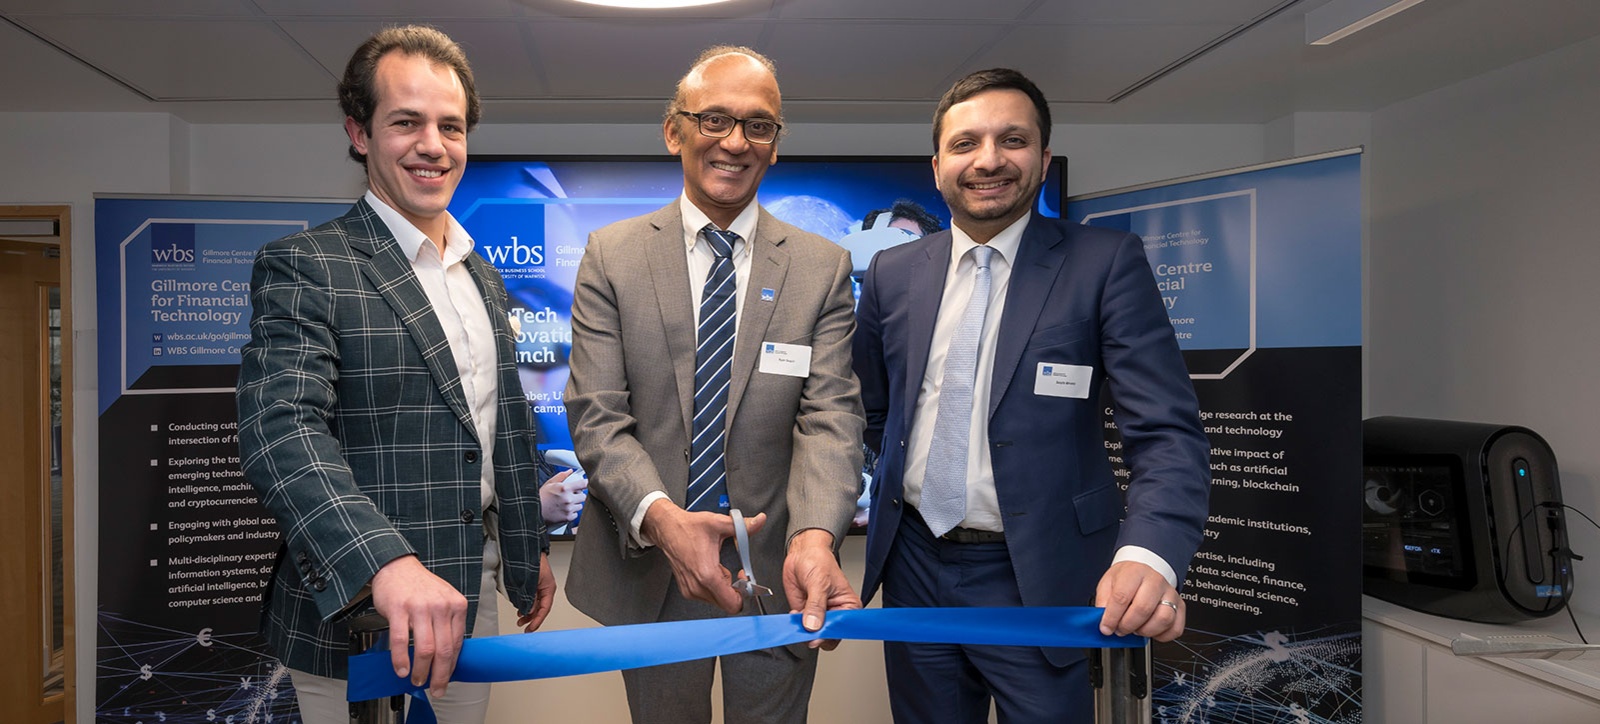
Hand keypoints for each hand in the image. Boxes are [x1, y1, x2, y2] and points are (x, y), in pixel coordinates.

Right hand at [370, 555, 467, 697]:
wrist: (396, 567)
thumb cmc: (420, 587)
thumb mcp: (443, 600)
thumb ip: (448, 624)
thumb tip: (448, 657)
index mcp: (456, 605)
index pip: (457, 643)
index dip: (452, 666)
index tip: (447, 679)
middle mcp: (441, 606)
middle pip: (444, 650)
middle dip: (440, 675)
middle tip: (436, 688)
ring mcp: (420, 607)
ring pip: (425, 648)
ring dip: (421, 671)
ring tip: (417, 681)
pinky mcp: (399, 609)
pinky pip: (401, 640)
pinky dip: (401, 659)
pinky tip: (402, 669)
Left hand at [516, 552, 556, 631]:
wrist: (526, 549)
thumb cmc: (532, 561)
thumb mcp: (531, 581)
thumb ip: (529, 597)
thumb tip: (528, 610)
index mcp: (548, 588)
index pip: (544, 609)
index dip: (537, 620)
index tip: (531, 628)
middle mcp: (544, 589)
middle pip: (540, 609)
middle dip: (532, 619)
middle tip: (525, 628)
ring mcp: (538, 587)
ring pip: (535, 605)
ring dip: (528, 613)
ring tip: (520, 620)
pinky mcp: (532, 585)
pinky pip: (531, 599)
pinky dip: (526, 605)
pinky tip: (520, 610)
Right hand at [539, 470, 585, 524]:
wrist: (534, 511)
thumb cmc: (541, 498)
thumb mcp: (549, 483)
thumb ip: (561, 476)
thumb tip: (570, 471)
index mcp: (565, 488)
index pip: (583, 484)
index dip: (584, 484)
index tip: (584, 484)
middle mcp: (568, 499)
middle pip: (583, 496)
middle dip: (578, 495)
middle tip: (571, 496)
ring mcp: (568, 509)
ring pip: (580, 506)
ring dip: (575, 504)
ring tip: (566, 503)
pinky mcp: (567, 517)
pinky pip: (575, 514)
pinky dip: (571, 513)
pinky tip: (564, 510)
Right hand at [641, 500, 764, 613]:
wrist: (667, 528)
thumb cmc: (688, 527)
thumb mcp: (719, 523)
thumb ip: (743, 525)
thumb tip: (760, 521)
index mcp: (707, 574)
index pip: (732, 604)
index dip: (745, 594)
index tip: (745, 579)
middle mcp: (697, 586)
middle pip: (727, 604)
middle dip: (736, 590)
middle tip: (737, 573)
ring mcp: (690, 590)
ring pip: (718, 601)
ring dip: (725, 587)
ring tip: (721, 567)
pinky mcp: (687, 590)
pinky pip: (708, 597)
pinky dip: (714, 586)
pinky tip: (712, 570)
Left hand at [782, 529, 861, 649]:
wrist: (802, 553)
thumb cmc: (818, 561)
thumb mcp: (819, 583)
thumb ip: (816, 605)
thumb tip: (813, 625)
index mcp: (848, 606)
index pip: (843, 628)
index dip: (831, 634)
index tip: (820, 635)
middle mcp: (835, 612)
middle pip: (828, 634)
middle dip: (816, 633)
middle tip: (808, 628)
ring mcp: (818, 614)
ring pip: (813, 633)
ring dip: (803, 629)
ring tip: (800, 618)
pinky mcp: (805, 613)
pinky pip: (800, 627)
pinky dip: (795, 624)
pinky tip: (794, 614)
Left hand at [1094, 561, 1185, 641]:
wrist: (1143, 571)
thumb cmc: (1126, 579)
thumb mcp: (1108, 584)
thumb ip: (1103, 602)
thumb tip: (1103, 622)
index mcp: (1135, 572)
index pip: (1122, 597)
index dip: (1112, 617)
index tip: (1106, 628)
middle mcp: (1156, 581)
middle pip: (1143, 609)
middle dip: (1127, 625)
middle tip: (1120, 629)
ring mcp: (1171, 594)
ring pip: (1163, 619)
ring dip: (1145, 631)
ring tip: (1135, 629)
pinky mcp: (1180, 607)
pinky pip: (1175, 629)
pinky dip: (1161, 636)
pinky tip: (1150, 630)